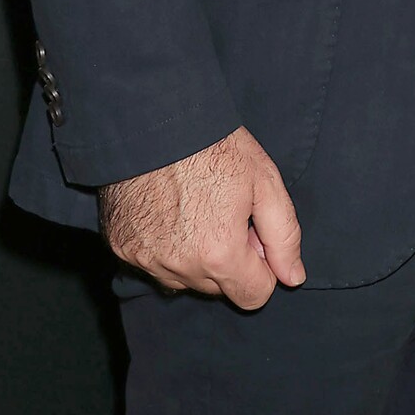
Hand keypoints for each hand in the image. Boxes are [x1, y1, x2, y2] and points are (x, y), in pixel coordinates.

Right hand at [99, 127, 305, 307]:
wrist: (156, 119)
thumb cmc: (215, 146)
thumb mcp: (264, 181)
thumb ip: (283, 235)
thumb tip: (293, 278)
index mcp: (219, 254)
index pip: (254, 295)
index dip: (261, 266)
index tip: (252, 233)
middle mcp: (179, 268)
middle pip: (218, 288)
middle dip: (228, 260)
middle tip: (224, 212)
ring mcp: (146, 260)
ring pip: (183, 280)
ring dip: (194, 257)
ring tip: (194, 209)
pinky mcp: (121, 248)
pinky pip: (152, 264)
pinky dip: (163, 246)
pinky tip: (167, 210)